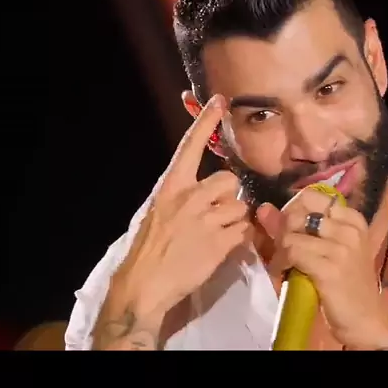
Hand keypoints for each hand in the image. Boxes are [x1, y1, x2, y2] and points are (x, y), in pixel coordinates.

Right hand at [94, 95, 249, 348]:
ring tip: (216, 234)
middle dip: (227, 196)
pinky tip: (222, 247)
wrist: (143, 285)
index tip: (218, 101)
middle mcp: (190, 198)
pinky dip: (239, 239)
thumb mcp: (156, 211)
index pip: (190, 147)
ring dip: (234, 219)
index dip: (205, 122)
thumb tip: (199, 185)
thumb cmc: (145, 248)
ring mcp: (207, 220)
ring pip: (240, 207)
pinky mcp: (221, 243)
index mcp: (170, 187)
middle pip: (228, 180)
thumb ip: (179, 195)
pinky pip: (244, 231)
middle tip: (215, 214)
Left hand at [257, 189, 387, 349]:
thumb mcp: (329, 250)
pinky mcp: (329, 268)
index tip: (290, 228)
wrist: (366, 320)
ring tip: (283, 263)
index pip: (311, 196)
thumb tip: (264, 209)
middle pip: (298, 213)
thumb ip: (298, 228)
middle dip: (282, 231)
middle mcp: (349, 229)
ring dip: (279, 250)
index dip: (292, 210)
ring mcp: (341, 248)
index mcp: (353, 219)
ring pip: (291, 234)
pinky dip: (280, 263)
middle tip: (283, 249)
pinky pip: (291, 252)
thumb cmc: (347, 284)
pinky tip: (283, 272)